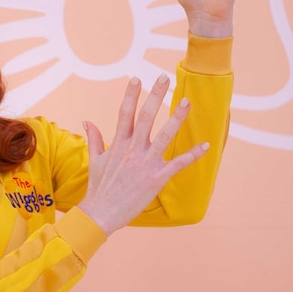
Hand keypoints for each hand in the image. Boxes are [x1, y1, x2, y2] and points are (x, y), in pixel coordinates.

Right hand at [78, 74, 209, 235]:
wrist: (100, 214)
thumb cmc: (99, 189)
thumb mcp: (95, 161)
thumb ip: (94, 138)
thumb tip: (87, 121)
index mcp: (118, 144)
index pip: (125, 113)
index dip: (131, 95)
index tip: (137, 78)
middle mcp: (132, 149)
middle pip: (145, 116)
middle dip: (155, 95)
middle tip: (164, 77)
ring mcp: (145, 163)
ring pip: (164, 135)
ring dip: (177, 117)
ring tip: (186, 101)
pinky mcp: (156, 178)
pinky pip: (178, 163)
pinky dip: (193, 154)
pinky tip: (206, 146)